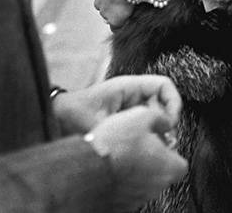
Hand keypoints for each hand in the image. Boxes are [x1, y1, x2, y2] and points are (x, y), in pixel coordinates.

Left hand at [53, 75, 182, 136]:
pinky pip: (146, 123)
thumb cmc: (75, 112)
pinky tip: (145, 147)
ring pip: (156, 114)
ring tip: (156, 146)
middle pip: (163, 101)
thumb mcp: (99, 121)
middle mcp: (133, 93)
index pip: (164, 85)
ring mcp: (130, 105)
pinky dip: (149, 134)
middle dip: (167, 121)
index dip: (173, 102)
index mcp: (129, 86)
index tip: (170, 123)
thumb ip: (123, 127)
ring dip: (159, 130)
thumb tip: (149, 136)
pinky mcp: (126, 117)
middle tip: (164, 141)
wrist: (58, 117)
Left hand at [88, 0, 132, 27]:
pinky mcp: (115, 19)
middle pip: (99, 4)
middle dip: (106, 1)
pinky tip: (124, 21)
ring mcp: (105, 11)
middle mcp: (97, 0)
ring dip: (112, 12)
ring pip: (105, 15)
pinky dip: (118, 25)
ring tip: (124, 7)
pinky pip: (114, 27)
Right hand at [88, 104, 187, 211]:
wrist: (87, 169)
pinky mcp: (121, 203)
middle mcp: (157, 187)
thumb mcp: (142, 116)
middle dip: (153, 156)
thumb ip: (160, 118)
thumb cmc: (116, 146)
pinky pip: (126, 187)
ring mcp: (138, 197)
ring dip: (136, 166)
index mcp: (169, 167)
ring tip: (122, 150)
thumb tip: (164, 121)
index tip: (162, 140)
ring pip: (144, 179)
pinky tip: (112, 163)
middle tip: (140, 142)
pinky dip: (122, 176)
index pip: (181, 162)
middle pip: (162, 170)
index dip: (171, 149)